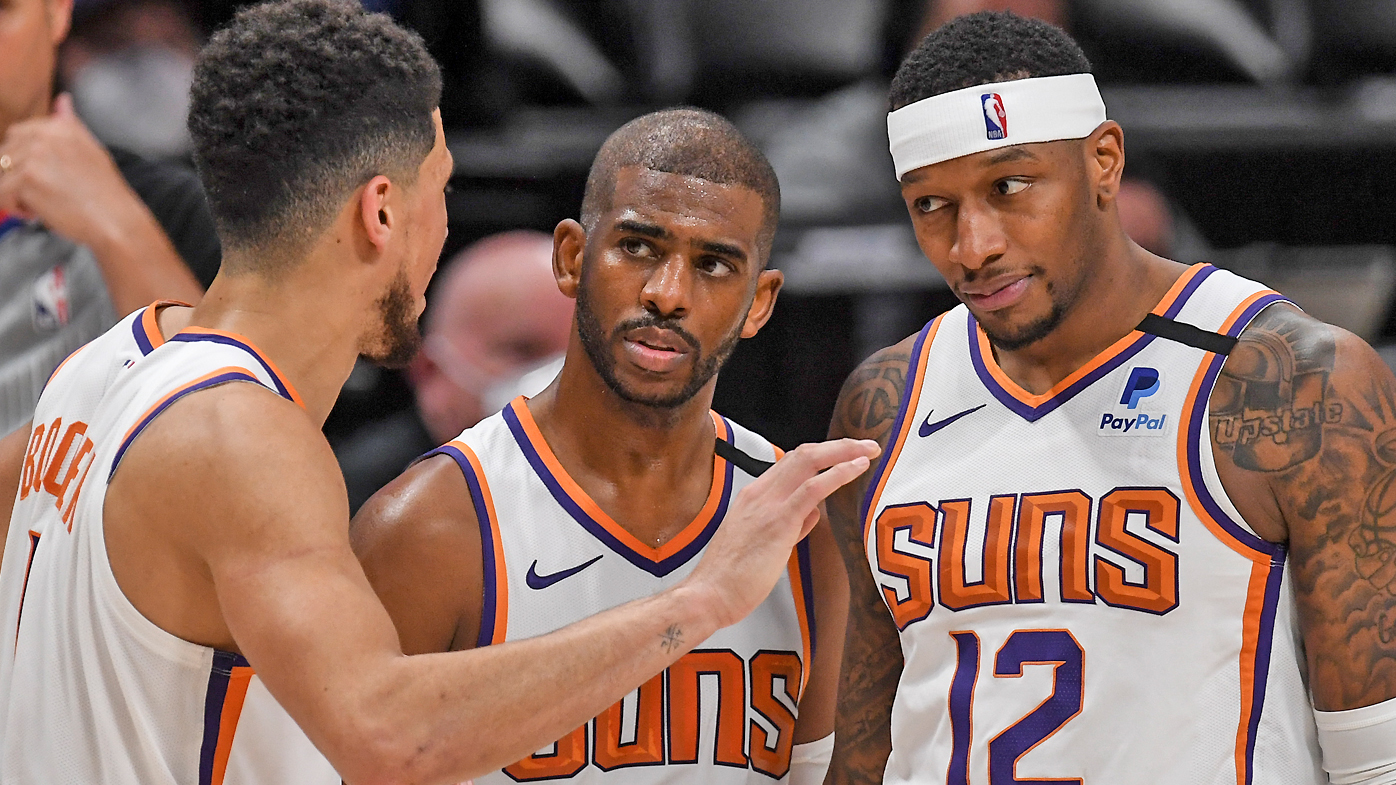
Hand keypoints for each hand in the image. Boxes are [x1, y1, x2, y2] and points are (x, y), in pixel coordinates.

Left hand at [0, 93, 202, 313]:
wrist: (116, 219)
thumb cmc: (105, 192)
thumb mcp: (92, 149)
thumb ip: (70, 125)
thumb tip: (62, 100)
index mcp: (58, 127)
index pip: (16, 136)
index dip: (23, 161)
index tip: (42, 178)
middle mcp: (44, 137)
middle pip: (3, 155)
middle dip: (17, 178)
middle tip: (45, 194)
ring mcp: (34, 157)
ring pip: (1, 176)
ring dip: (16, 194)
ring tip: (43, 204)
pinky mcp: (26, 180)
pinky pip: (1, 194)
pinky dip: (15, 208)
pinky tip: (37, 213)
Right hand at [683, 438, 879, 628]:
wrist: (709, 595)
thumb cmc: (732, 578)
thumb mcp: (762, 544)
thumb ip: (788, 525)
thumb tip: (811, 515)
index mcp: (754, 496)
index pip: (791, 463)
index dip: (821, 455)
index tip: (845, 454)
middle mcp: (760, 493)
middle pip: (803, 453)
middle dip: (838, 445)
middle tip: (866, 445)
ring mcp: (769, 505)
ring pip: (809, 460)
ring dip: (844, 451)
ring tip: (869, 451)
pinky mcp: (779, 521)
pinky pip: (813, 488)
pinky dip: (838, 473)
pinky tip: (857, 468)